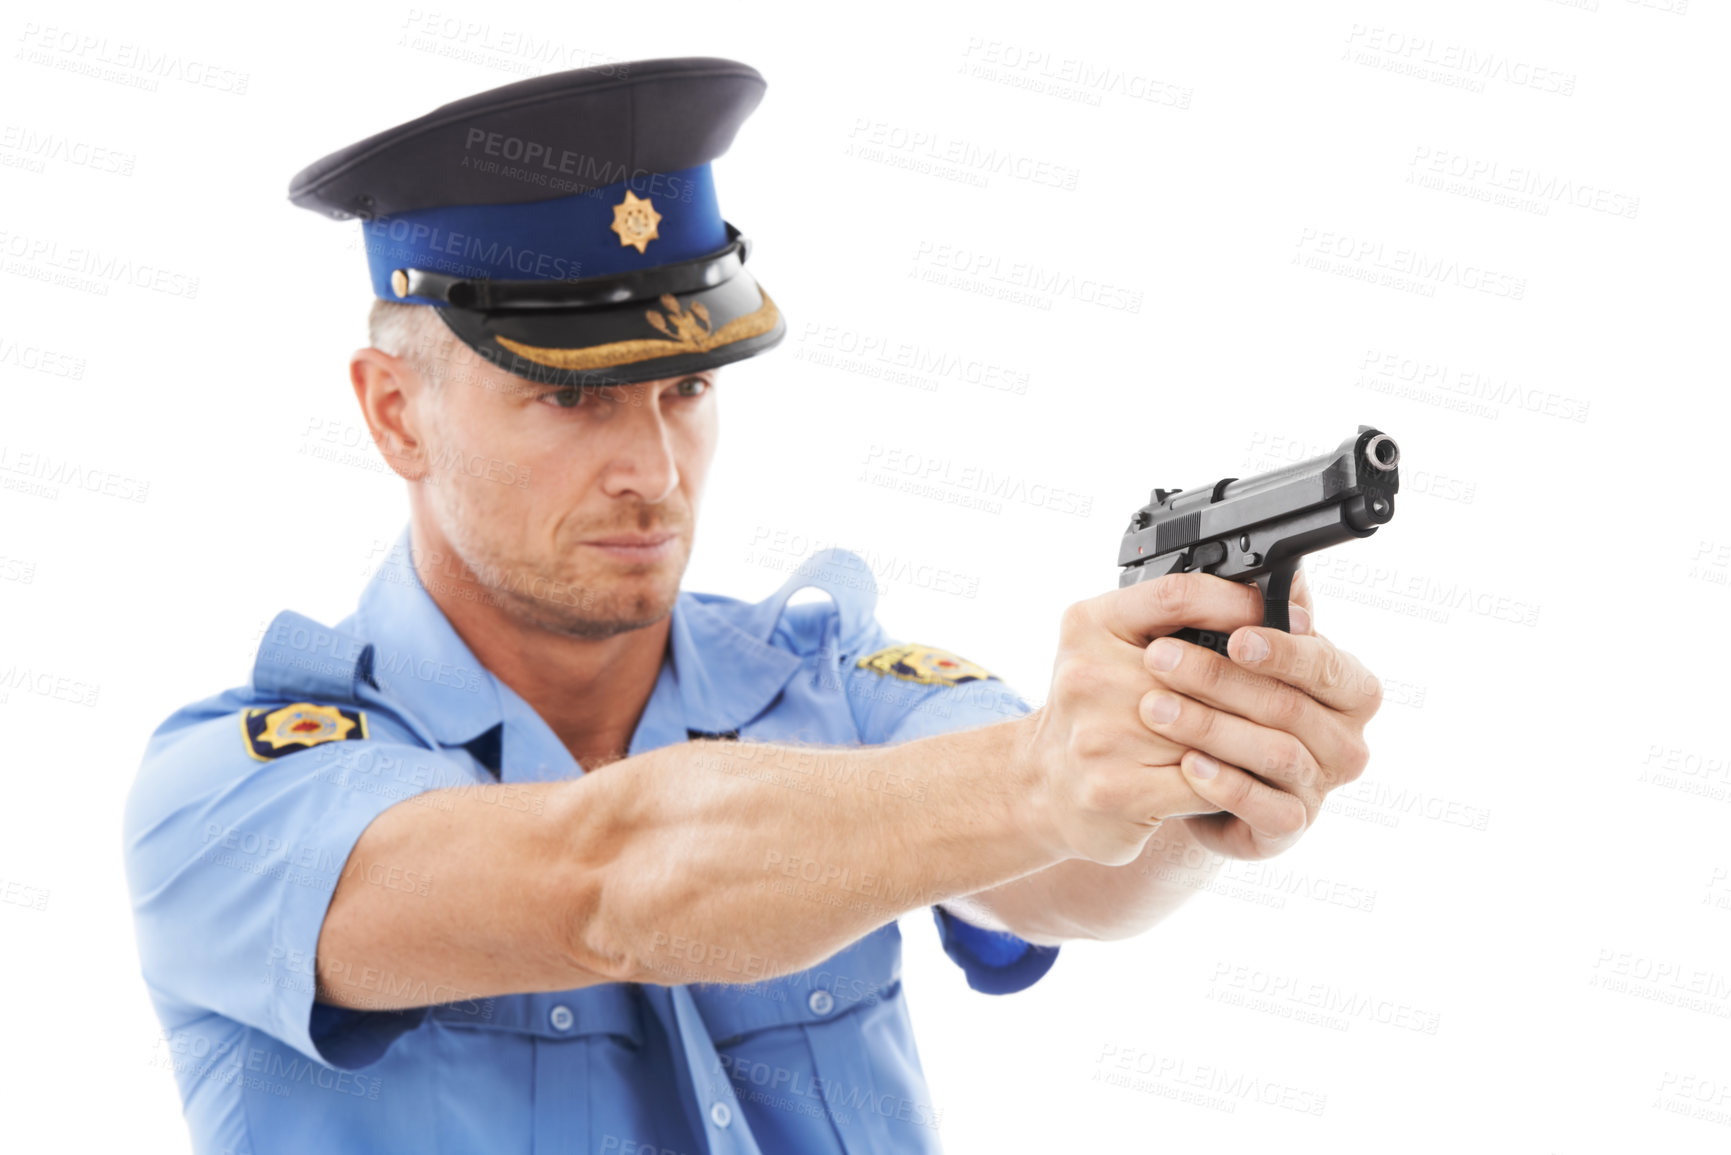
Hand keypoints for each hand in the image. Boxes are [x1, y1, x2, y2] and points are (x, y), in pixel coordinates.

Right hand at [1018, 573, 1290, 866]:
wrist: (1042, 786)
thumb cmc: (1095, 711)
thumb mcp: (1115, 646)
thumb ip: (1175, 619)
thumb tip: (1275, 585)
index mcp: (1089, 626)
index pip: (1176, 596)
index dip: (1237, 602)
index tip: (1281, 615)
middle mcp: (1088, 675)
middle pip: (1204, 669)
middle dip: (1261, 678)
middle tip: (1304, 682)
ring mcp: (1099, 735)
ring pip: (1210, 730)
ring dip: (1254, 734)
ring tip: (1290, 732)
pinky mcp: (1116, 789)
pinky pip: (1203, 780)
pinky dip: (1234, 779)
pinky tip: (1251, 776)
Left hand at [1138, 567, 1382, 859]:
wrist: (1196, 778)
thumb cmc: (1226, 703)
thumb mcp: (1239, 654)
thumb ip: (1259, 614)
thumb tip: (1272, 568)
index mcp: (1347, 688)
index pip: (1326, 664)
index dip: (1283, 649)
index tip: (1235, 637)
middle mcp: (1345, 740)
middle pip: (1291, 706)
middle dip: (1221, 679)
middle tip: (1161, 658)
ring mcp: (1321, 788)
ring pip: (1276, 754)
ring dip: (1212, 727)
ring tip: (1155, 708)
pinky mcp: (1288, 827)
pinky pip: (1265, 809)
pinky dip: (1225, 785)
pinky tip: (1186, 765)